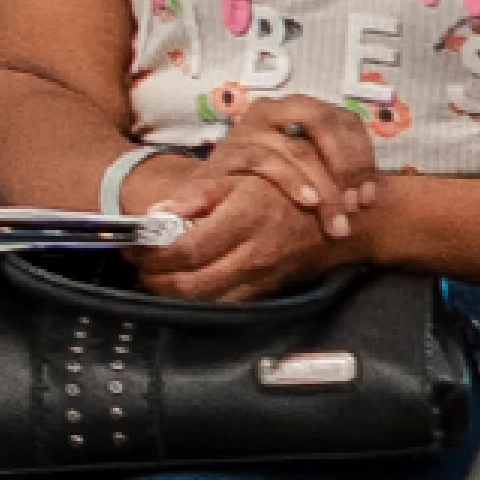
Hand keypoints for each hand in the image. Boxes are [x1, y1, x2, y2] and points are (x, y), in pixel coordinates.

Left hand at [132, 109, 374, 298]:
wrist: (346, 219)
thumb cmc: (292, 187)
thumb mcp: (245, 176)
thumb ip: (199, 195)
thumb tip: (157, 212)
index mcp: (246, 218)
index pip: (187, 250)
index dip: (153, 253)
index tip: (133, 245)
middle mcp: (253, 253)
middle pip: (189, 285)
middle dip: (154, 280)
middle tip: (136, 265)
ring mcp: (260, 276)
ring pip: (203, 300)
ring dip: (171, 291)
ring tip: (152, 275)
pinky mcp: (264, 290)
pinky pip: (223, 303)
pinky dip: (196, 298)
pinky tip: (181, 284)